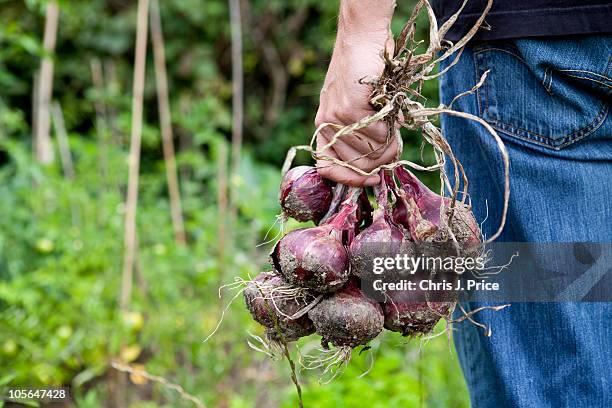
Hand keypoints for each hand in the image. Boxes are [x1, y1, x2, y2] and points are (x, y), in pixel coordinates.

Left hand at [315, 0, 398, 186]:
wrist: (361, 40)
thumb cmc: (363, 74)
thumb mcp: (355, 108)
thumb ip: (361, 136)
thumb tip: (380, 166)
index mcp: (323, 128)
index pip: (328, 168)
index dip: (352, 179)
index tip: (372, 180)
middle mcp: (326, 125)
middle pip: (359, 164)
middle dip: (383, 160)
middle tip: (395, 145)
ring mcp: (336, 118)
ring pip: (372, 152)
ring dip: (390, 142)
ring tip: (393, 123)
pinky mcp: (350, 109)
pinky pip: (379, 134)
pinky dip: (392, 126)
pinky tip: (391, 111)